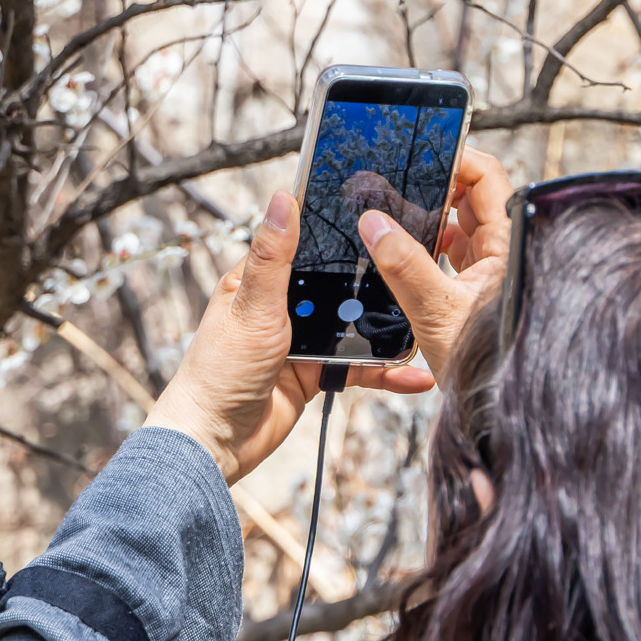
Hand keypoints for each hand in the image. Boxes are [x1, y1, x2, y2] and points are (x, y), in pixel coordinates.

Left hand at [144, 190, 432, 482]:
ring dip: (386, 330)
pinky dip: (385, 372)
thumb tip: (283, 199)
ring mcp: (302, 340)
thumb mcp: (252, 306)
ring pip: (354, 326)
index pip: (305, 244)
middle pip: (339, 285)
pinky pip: (359, 367)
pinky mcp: (317, 372)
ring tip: (423, 324)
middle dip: (375, 284)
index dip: (338, 232)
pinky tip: (412, 375)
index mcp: (260, 280)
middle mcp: (283, 306)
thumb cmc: (218, 371)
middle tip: (417, 270)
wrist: (216, 441)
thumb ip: (273, 257)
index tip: (379, 216)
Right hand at [357, 144, 512, 385]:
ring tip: (392, 212)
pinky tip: (402, 250)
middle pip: (472, 198)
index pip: (489, 177)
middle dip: (435, 187)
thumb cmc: (486, 365)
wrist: (497, 412)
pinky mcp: (478, 291)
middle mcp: (505, 252)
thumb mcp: (436, 312)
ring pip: (460, 228)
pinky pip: (453, 255)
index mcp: (509, 244)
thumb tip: (373, 224)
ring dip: (429, 219)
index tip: (422, 150)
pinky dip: (429, 248)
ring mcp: (492, 271)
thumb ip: (403, 265)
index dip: (457, 157)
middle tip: (397, 180)